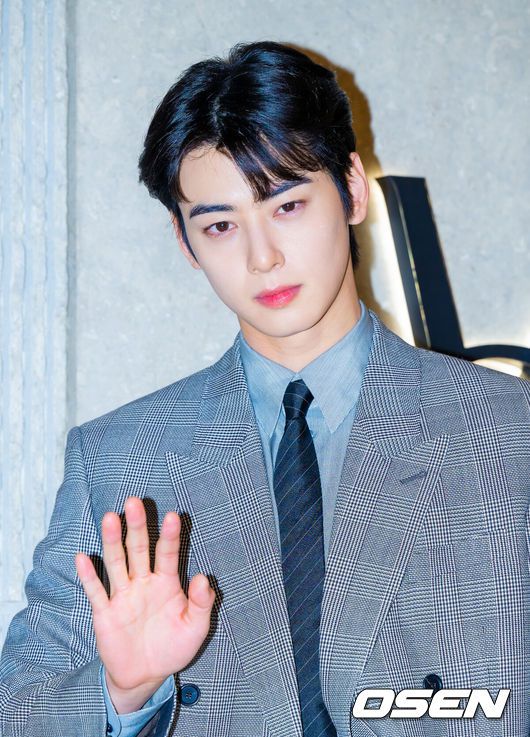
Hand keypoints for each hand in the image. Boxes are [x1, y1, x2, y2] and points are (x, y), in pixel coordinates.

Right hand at [75, 497, 214, 712]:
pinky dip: (89, 575)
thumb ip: (201, 603)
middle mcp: (143, 582)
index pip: (167, 554)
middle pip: (139, 549)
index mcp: (167, 582)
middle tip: (134, 501)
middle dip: (137, 526)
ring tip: (110, 518)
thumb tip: (202, 578)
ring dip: (112, 541)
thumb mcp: (196, 628)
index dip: (170, 536)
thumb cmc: (174, 646)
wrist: (146, 676)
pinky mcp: (105, 612)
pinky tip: (83, 558)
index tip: (173, 516)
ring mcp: (123, 595)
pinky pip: (96, 591)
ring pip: (117, 563)